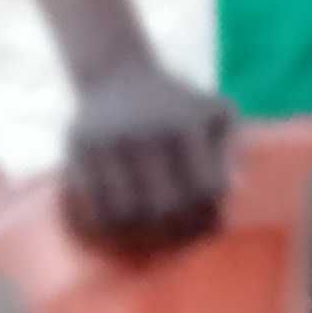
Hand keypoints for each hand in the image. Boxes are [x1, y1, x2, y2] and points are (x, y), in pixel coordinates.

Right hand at [60, 62, 236, 254]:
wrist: (117, 73)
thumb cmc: (178, 103)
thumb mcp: (216, 113)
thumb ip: (230, 153)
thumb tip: (232, 192)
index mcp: (185, 124)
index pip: (205, 189)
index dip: (210, 215)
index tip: (209, 221)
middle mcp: (146, 131)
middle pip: (165, 208)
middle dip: (176, 233)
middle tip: (178, 238)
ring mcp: (109, 142)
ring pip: (126, 215)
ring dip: (139, 237)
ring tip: (149, 239)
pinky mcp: (79, 149)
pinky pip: (92, 207)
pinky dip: (107, 229)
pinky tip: (119, 230)